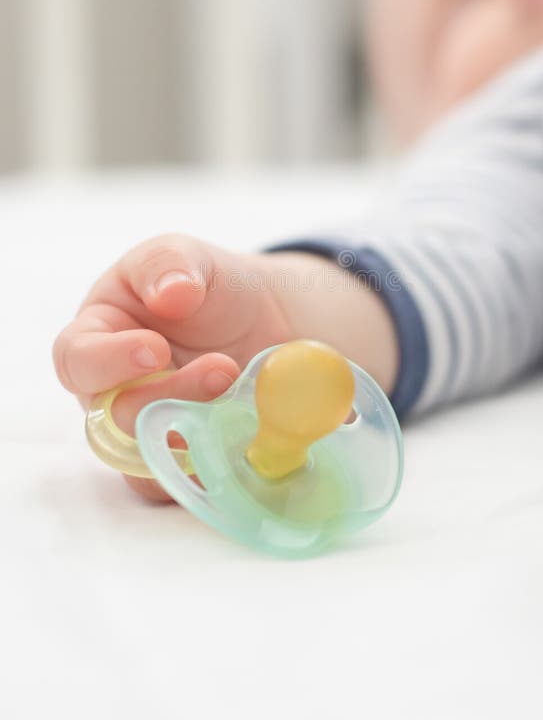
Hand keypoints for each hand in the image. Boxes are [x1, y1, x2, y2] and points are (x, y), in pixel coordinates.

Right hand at [53, 234, 294, 499]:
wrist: (269, 319)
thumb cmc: (209, 285)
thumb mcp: (185, 256)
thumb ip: (169, 265)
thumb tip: (170, 294)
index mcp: (99, 336)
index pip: (76, 359)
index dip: (107, 362)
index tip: (154, 350)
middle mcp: (114, 392)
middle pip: (113, 419)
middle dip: (167, 397)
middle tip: (222, 369)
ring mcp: (150, 431)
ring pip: (148, 459)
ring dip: (193, 434)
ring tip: (241, 396)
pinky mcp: (190, 459)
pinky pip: (189, 481)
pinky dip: (219, 462)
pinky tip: (251, 432)